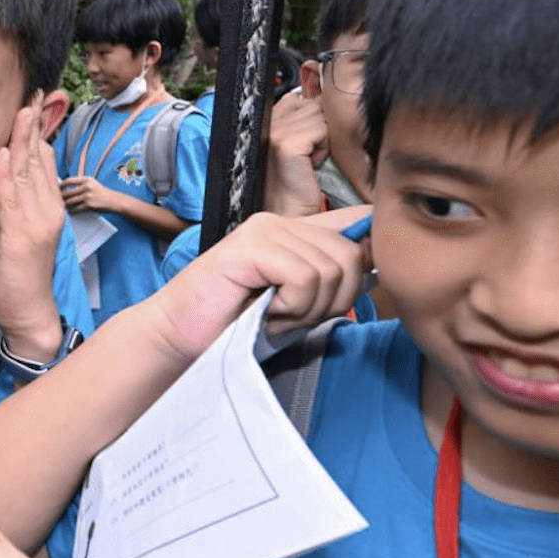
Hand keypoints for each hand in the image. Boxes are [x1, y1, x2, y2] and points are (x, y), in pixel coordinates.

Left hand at [0, 103, 66, 357]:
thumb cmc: (14, 272)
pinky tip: (5, 154)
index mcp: (48, 207)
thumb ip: (2, 200)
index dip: (36, 132)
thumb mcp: (6, 228)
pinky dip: (7, 175)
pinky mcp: (23, 236)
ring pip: (29, 174)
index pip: (43, 162)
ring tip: (20, 111)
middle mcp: (48, 210)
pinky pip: (13, 200)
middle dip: (32, 126)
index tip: (30, 105)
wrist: (28, 311)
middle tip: (31, 94)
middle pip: (39, 161)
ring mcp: (38, 222)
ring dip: (23, 141)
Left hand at [59, 173, 119, 214]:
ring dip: (65, 206)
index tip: (56, 189)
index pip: (68, 181)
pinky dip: (72, 211)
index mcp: (86, 179)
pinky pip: (76, 209)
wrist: (114, 201)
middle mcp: (86, 187)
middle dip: (61, 198)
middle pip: (67, 192)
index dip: (60, 185)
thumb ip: (80, 184)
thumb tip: (65, 189)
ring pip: (69, 202)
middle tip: (57, 201)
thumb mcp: (92, 184)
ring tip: (63, 207)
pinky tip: (71, 212)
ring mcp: (87, 196)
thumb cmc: (102, 193)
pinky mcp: (89, 205)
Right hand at [148, 205, 372, 361]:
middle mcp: (282, 222)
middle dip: (333, 300)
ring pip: (330, 268)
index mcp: (295, 231)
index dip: (373, 249)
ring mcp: (265, 230)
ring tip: (275, 317)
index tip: (358, 285)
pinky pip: (303, 277)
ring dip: (307, 309)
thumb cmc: (237, 326)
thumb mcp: (297, 304)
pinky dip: (291, 307)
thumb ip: (330, 281)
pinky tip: (266, 314)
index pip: (358, 219)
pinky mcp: (251, 247)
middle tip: (294, 318)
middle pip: (351, 255)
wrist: (180, 338)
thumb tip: (378, 267)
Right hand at [264, 88, 328, 217]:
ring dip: (323, 139)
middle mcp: (265, 121)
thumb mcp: (298, 146)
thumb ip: (304, 121)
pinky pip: (322, 130)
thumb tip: (325, 101)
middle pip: (314, 105)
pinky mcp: (286, 144)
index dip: (311, 120)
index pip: (300, 99)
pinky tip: (311, 165)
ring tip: (309, 161)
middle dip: (319, 130)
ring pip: (321, 117)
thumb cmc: (297, 184)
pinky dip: (324, 149)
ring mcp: (274, 131)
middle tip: (308, 157)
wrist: (289, 215)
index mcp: (264, 119)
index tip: (306, 145)